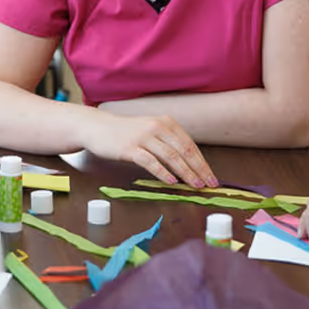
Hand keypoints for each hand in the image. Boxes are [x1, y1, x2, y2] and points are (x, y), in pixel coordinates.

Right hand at [84, 112, 217, 187]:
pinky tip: (171, 182)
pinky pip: (150, 161)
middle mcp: (157, 127)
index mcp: (166, 122)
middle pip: (184, 151)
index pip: (190, 145)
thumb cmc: (125, 133)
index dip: (202, 162)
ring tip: (194, 185)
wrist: (97, 127)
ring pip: (170, 156)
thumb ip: (168, 142)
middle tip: (208, 184)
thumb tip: (189, 164)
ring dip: (185, 173)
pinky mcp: (130, 148)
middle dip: (199, 169)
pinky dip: (163, 172)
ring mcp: (143, 137)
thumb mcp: (150, 131)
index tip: (211, 177)